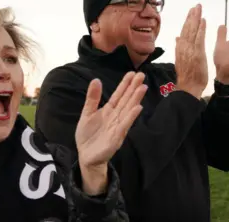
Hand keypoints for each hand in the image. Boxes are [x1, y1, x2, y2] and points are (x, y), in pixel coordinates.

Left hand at [76, 72, 146, 194]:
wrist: (86, 156)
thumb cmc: (88, 135)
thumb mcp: (87, 113)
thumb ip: (92, 98)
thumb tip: (96, 80)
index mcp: (109, 110)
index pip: (119, 95)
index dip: (125, 84)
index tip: (132, 73)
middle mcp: (116, 117)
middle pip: (126, 100)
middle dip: (133, 88)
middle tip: (142, 75)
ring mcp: (117, 127)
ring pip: (128, 110)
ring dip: (135, 99)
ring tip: (142, 87)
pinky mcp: (116, 138)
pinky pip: (124, 125)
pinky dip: (131, 116)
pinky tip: (138, 108)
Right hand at [175, 4, 207, 98]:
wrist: (188, 87)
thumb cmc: (187, 76)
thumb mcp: (181, 60)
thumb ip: (179, 48)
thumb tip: (177, 38)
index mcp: (180, 48)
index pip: (184, 32)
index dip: (187, 21)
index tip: (191, 12)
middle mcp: (183, 47)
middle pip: (187, 28)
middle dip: (192, 16)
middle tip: (196, 6)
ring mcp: (190, 50)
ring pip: (192, 31)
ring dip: (196, 18)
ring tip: (199, 8)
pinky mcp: (197, 53)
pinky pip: (199, 38)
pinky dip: (201, 29)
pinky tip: (203, 21)